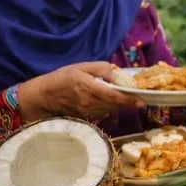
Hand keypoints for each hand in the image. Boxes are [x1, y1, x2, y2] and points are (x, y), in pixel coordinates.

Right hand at [17, 62, 144, 122]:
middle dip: (128, 102)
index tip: (142, 100)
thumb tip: (117, 74)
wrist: (43, 96)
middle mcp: (89, 102)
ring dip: (119, 105)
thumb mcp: (81, 67)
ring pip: (110, 110)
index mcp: (89, 87)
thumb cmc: (62, 78)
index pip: (113, 96)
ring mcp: (87, 112)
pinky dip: (108, 108)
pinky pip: (102, 113)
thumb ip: (101, 69)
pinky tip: (107, 102)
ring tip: (124, 98)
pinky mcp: (85, 118)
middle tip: (138, 97)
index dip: (129, 100)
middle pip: (115, 105)